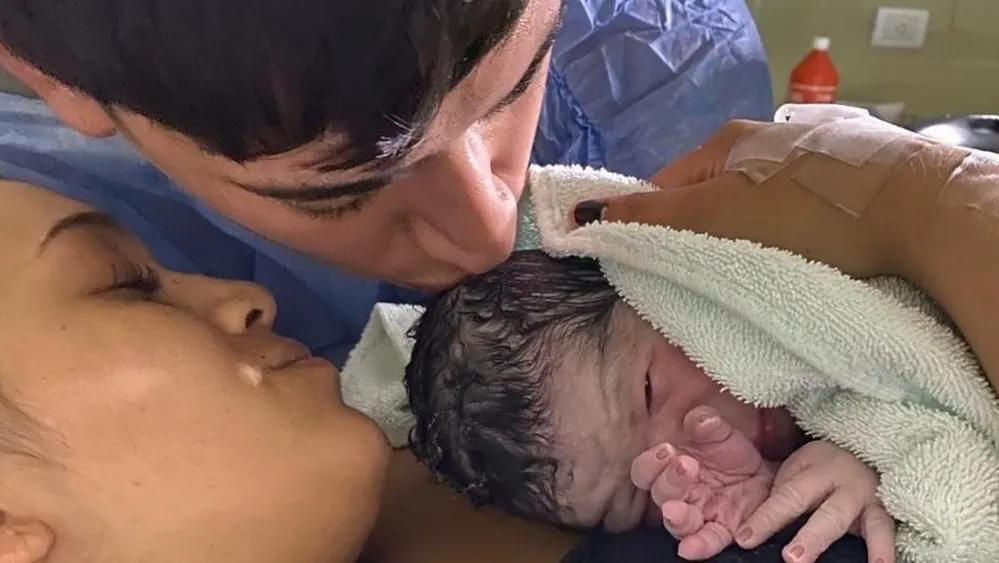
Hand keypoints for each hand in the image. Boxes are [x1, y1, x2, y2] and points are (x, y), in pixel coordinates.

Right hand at [571, 119, 961, 279]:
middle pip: (709, 199)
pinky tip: (800, 261)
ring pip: (752, 209)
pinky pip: (795, 215)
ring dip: (743, 242)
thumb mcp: (715, 216)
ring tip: (753, 279)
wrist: (917, 213)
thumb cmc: (804, 213)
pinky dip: (787, 240)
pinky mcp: (847, 183)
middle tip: (706, 284)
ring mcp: (810, 158)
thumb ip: (650, 218)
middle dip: (699, 240)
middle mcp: (767, 140)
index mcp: (728, 141)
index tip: (654, 275)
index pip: (664, 187)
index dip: (650, 231)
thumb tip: (580, 215)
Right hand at [630, 406, 774, 559]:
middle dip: (668, 481)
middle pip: (659, 495)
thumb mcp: (722, 432)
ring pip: (677, 523)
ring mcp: (698, 515)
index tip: (666, 450)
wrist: (765, 471)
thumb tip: (700, 420)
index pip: (645, 471)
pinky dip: (697, 546)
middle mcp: (678, 495)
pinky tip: (690, 548)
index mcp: (669, 469)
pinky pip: (706, 542)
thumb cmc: (732, 452)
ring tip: (675, 510)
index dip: (650, 463)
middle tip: (685, 465)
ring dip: (675, 517)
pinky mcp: (720, 531)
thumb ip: (708, 423)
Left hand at [735, 440, 895, 562]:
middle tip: (792, 559)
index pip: (787, 497)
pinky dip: (887, 549)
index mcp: (815, 469)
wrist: (859, 451)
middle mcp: (846, 482)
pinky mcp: (887, 511)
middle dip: (811, 538)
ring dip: (867, 546)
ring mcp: (870, 497)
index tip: (745, 539)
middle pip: (828, 514)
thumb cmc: (819, 469)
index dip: (766, 519)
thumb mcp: (797, 471)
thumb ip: (783, 496)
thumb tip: (753, 532)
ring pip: (869, 522)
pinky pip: (889, 530)